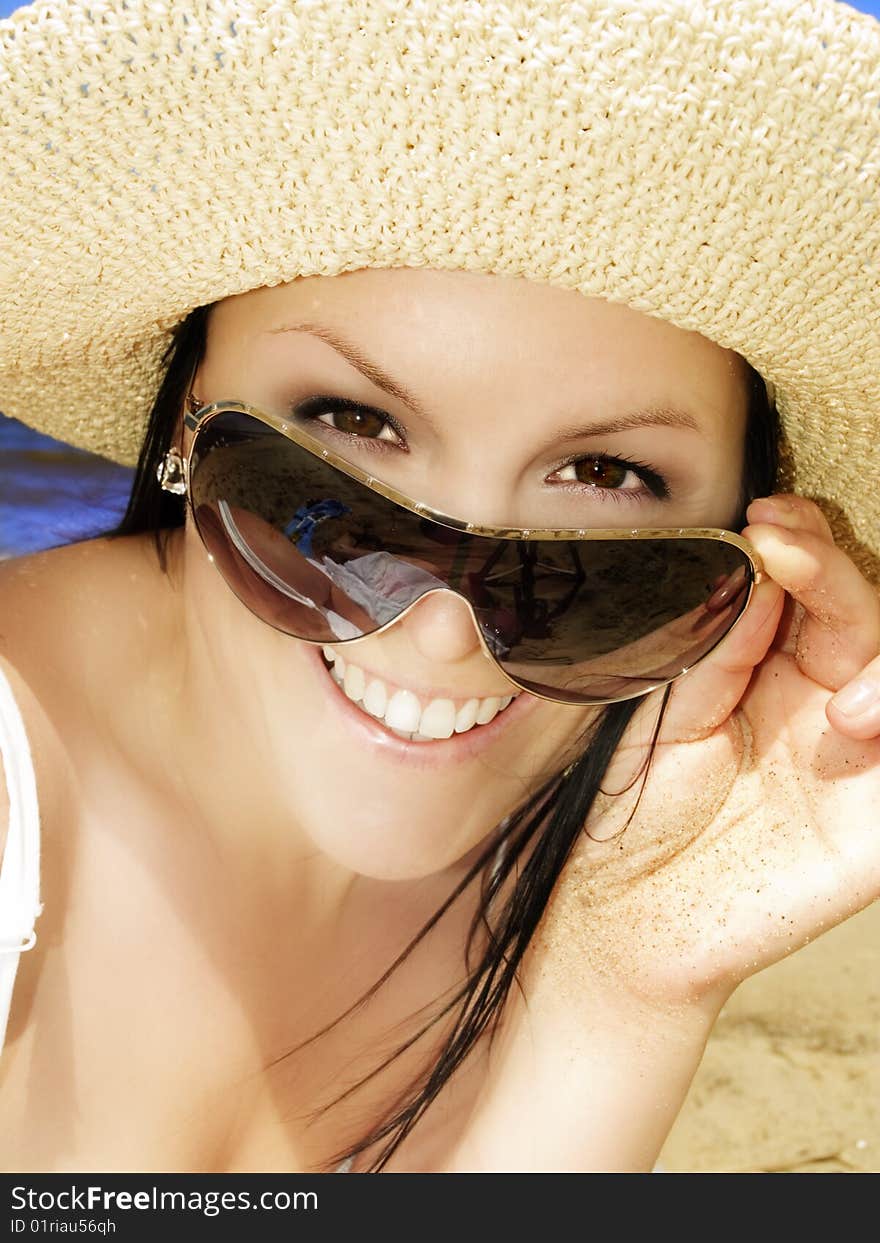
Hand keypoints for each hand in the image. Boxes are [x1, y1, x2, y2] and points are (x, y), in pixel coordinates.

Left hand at [533, 494, 879, 1015]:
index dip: (800, 544)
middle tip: (783, 541)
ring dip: (876, 646)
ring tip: (826, 676)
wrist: (620, 917)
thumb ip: (715, 648)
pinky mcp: (876, 828)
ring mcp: (859, 760)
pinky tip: (859, 717)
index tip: (762, 519)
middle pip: (860, 614)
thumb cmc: (635, 809)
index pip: (809, 588)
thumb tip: (757, 570)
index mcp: (772, 670)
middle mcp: (825, 702)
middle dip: (831, 570)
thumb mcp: (668, 712)